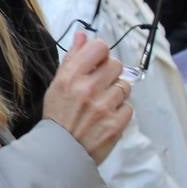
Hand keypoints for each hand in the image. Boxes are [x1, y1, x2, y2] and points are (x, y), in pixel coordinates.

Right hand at [42, 31, 131, 163]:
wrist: (61, 151)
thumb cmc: (58, 115)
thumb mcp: (58, 84)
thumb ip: (73, 58)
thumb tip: (83, 36)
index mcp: (71, 77)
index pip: (99, 48)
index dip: (100, 53)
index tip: (97, 62)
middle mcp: (88, 89)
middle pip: (116, 65)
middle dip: (110, 73)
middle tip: (100, 85)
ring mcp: (104, 107)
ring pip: (124, 86)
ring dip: (116, 93)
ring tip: (102, 103)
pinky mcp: (116, 124)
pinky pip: (129, 107)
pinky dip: (120, 111)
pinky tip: (107, 116)